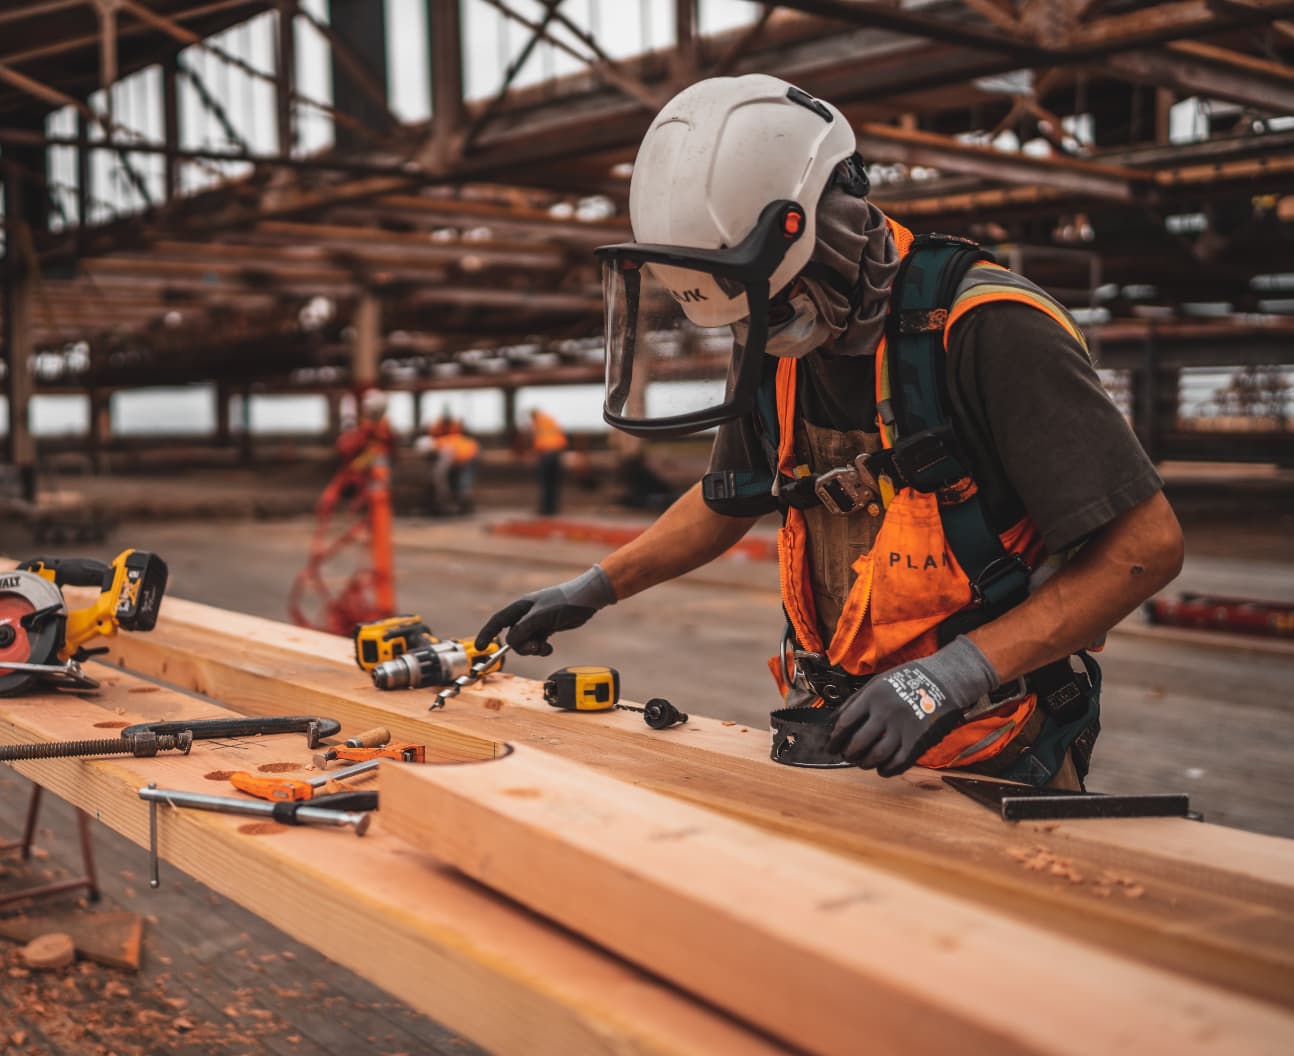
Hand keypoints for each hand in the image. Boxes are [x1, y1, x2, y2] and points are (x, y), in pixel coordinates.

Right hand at [475, 565, 616, 656]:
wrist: (587, 599)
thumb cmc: (564, 602)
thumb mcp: (541, 616)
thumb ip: (524, 629)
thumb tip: (510, 642)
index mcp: (520, 607)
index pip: (498, 621)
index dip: (487, 634)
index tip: (480, 648)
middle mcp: (526, 614)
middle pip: (512, 637)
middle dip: (521, 646)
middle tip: (535, 647)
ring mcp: (536, 622)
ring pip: (525, 642)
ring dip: (533, 649)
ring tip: (545, 647)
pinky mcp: (546, 629)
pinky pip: (536, 643)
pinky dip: (541, 648)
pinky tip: (550, 647)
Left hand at [827, 636, 998, 776]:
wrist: (943, 680)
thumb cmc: (907, 680)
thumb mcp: (878, 682)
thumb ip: (856, 701)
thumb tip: (834, 721)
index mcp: (873, 696)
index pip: (845, 723)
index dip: (835, 738)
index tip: (832, 746)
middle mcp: (885, 712)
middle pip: (858, 742)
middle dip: (849, 753)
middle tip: (847, 756)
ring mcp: (902, 727)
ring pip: (876, 755)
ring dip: (865, 763)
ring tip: (863, 762)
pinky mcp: (918, 740)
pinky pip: (898, 762)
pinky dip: (886, 770)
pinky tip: (881, 769)